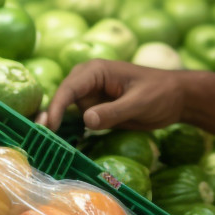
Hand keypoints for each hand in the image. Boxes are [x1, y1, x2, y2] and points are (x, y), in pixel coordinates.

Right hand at [39, 60, 186, 132]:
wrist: (176, 99)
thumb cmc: (161, 94)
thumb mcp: (140, 103)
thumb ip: (114, 111)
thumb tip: (86, 120)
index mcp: (97, 70)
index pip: (70, 88)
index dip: (58, 106)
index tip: (49, 127)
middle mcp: (88, 80)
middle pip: (63, 98)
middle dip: (51, 116)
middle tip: (37, 138)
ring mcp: (91, 95)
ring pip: (68, 111)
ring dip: (58, 126)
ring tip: (43, 144)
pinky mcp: (96, 109)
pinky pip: (78, 120)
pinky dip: (69, 130)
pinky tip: (58, 144)